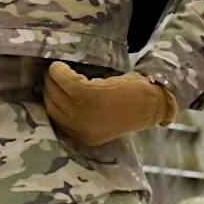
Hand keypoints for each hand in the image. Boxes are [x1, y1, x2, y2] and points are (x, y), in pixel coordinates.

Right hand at [44, 62, 177, 146]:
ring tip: (56, 69)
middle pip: (52, 105)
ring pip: (56, 93)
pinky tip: (61, 66)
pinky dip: (60, 72)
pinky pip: (66, 82)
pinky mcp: (91, 97)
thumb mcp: (103, 116)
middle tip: (50, 75)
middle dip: (48, 88)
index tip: (48, 87)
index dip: (49, 100)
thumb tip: (56, 94)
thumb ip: (82, 113)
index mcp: (85, 137)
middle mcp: (82, 129)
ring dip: (52, 78)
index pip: (55, 119)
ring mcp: (86, 114)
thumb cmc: (131, 106)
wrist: (156, 103)